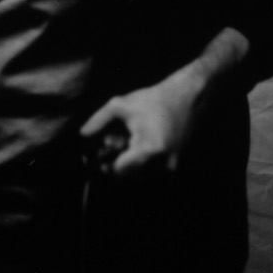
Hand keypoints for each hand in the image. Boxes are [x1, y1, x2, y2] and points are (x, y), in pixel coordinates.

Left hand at [80, 28, 249, 177]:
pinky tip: (143, 141)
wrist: (189, 97)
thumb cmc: (154, 99)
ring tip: (130, 138)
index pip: (120, 171)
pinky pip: (154, 170)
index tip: (102, 154)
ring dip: (132, 161)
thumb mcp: (121, 105)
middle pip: (129, 175)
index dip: (108, 164)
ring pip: (142, 174)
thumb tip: (83, 135)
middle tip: (114, 141)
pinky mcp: (177, 165)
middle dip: (119, 160)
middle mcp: (162, 163)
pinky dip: (145, 160)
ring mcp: (172, 166)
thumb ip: (98, 121)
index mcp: (148, 149)